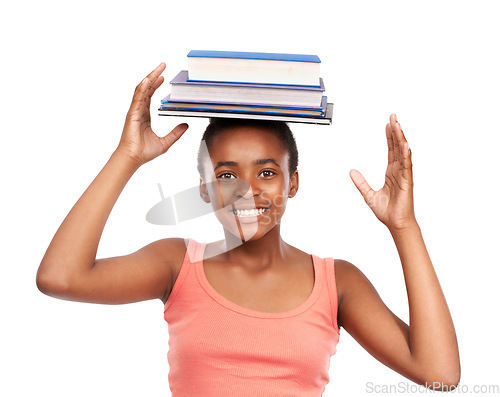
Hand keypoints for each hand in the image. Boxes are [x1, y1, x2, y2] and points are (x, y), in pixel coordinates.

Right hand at [117, 62, 188, 165]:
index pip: (150, 96)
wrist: (134, 159)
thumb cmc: (144, 152)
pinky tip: (148, 80)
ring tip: (158, 69)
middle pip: (146, 89)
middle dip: (154, 76)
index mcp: (145, 116)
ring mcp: (135, 111)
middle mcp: (139, 111)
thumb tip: (186, 125)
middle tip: (163, 66)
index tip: (164, 77)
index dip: (156, 85)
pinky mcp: (133, 114)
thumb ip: (176, 133)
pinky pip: (138, 98)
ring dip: (150, 78)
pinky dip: (142, 88)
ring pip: (142, 90)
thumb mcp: (166, 142)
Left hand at [349, 114, 415, 230]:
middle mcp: (398, 171)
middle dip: (395, 132)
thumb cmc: (387, 211)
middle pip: (397, 147)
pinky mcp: (407, 182)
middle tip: (393, 117)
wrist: (395, 224)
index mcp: (391, 173)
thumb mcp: (368, 194)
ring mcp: (404, 175)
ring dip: (401, 138)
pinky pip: (407, 166)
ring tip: (398, 125)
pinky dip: (406, 155)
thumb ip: (361, 182)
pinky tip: (405, 144)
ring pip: (403, 153)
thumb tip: (351, 172)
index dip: (389, 137)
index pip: (391, 151)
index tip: (388, 124)